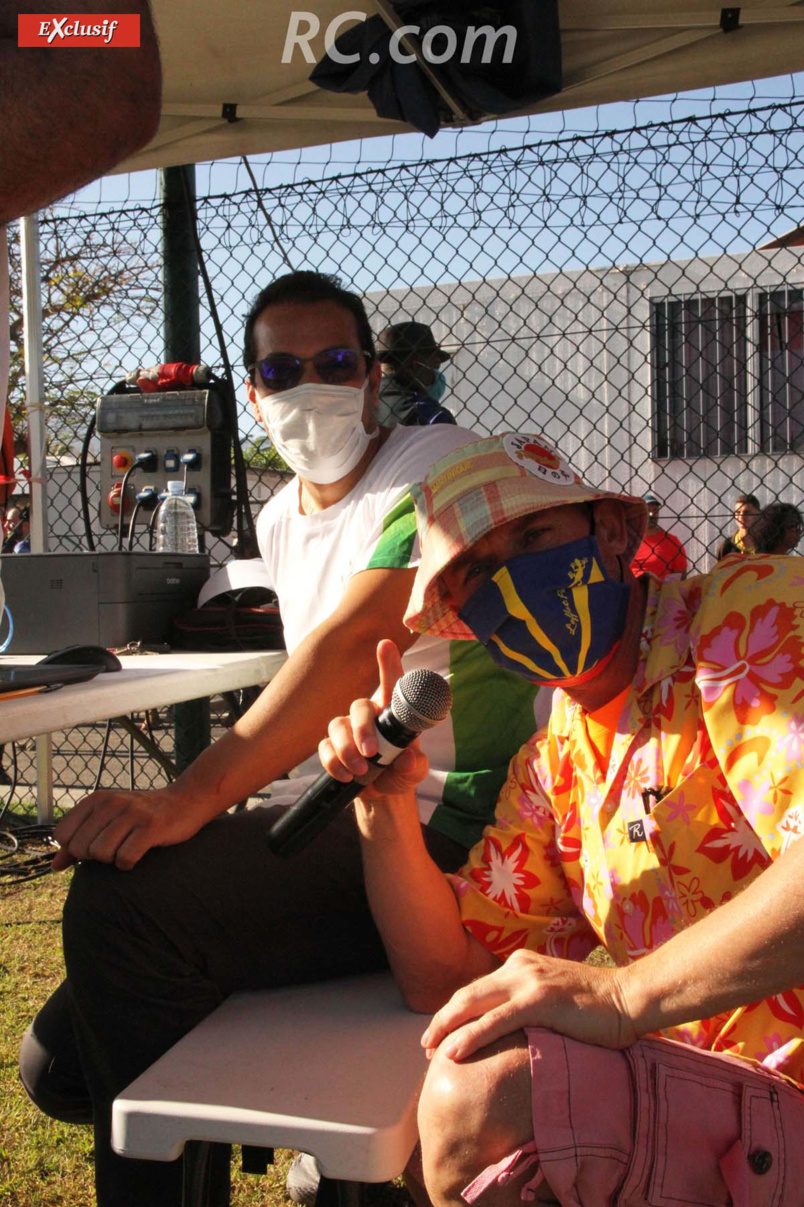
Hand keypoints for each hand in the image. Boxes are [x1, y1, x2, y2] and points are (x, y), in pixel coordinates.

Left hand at [51, 784, 200, 871]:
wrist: (185, 801)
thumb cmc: (141, 815)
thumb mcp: (107, 820)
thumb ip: (78, 842)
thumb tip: (54, 866)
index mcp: (97, 799)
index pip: (63, 834)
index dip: (74, 847)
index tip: (94, 843)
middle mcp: (112, 802)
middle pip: (81, 848)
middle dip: (94, 856)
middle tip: (114, 847)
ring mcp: (132, 814)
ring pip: (101, 854)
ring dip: (112, 859)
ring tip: (126, 848)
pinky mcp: (151, 827)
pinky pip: (125, 858)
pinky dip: (128, 863)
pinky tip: (138, 853)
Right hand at [318, 639, 429, 799]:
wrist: (382, 794)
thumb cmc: (402, 771)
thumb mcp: (414, 771)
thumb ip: (414, 765)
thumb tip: (407, 759)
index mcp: (391, 714)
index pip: (391, 685)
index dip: (388, 663)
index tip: (385, 644)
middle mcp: (368, 716)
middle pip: (358, 706)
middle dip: (362, 728)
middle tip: (370, 752)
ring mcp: (347, 730)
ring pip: (337, 726)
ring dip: (346, 749)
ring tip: (361, 770)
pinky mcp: (332, 747)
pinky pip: (325, 747)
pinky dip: (333, 762)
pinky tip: (346, 776)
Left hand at [420, 948, 637, 1060]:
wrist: (630, 998)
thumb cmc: (599, 1007)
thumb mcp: (555, 998)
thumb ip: (532, 1004)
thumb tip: (513, 1029)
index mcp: (521, 965)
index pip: (478, 989)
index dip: (455, 1012)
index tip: (441, 1034)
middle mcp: (519, 968)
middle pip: (467, 994)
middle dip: (443, 1020)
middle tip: (426, 1045)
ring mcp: (529, 982)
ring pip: (474, 1005)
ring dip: (447, 1028)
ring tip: (430, 1050)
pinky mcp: (539, 1001)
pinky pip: (496, 1021)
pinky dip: (471, 1036)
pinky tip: (454, 1052)